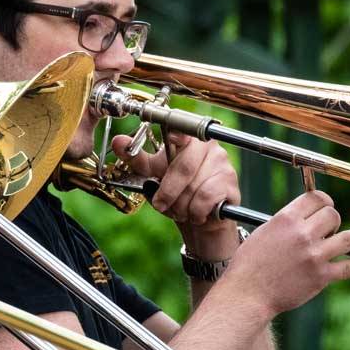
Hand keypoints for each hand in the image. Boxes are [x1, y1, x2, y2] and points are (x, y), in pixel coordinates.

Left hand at [111, 130, 240, 258]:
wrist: (199, 219)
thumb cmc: (177, 191)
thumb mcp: (153, 173)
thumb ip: (136, 158)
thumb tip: (118, 141)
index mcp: (189, 139)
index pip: (184, 130)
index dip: (178, 133)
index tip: (171, 136)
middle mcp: (209, 147)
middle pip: (184, 167)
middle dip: (168, 192)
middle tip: (161, 204)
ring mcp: (223, 164)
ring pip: (194, 187)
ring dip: (181, 205)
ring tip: (180, 209)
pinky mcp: (230, 184)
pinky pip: (206, 198)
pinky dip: (195, 211)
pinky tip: (196, 213)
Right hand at [222, 190, 349, 317]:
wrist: (247, 293)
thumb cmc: (248, 265)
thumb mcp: (262, 233)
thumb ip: (283, 225)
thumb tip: (300, 222)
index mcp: (285, 219)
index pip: (315, 198)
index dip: (323, 201)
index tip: (325, 207)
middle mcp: (302, 234)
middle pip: (333, 215)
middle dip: (333, 220)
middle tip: (330, 228)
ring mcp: (314, 255)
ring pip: (349, 238)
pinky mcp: (321, 276)